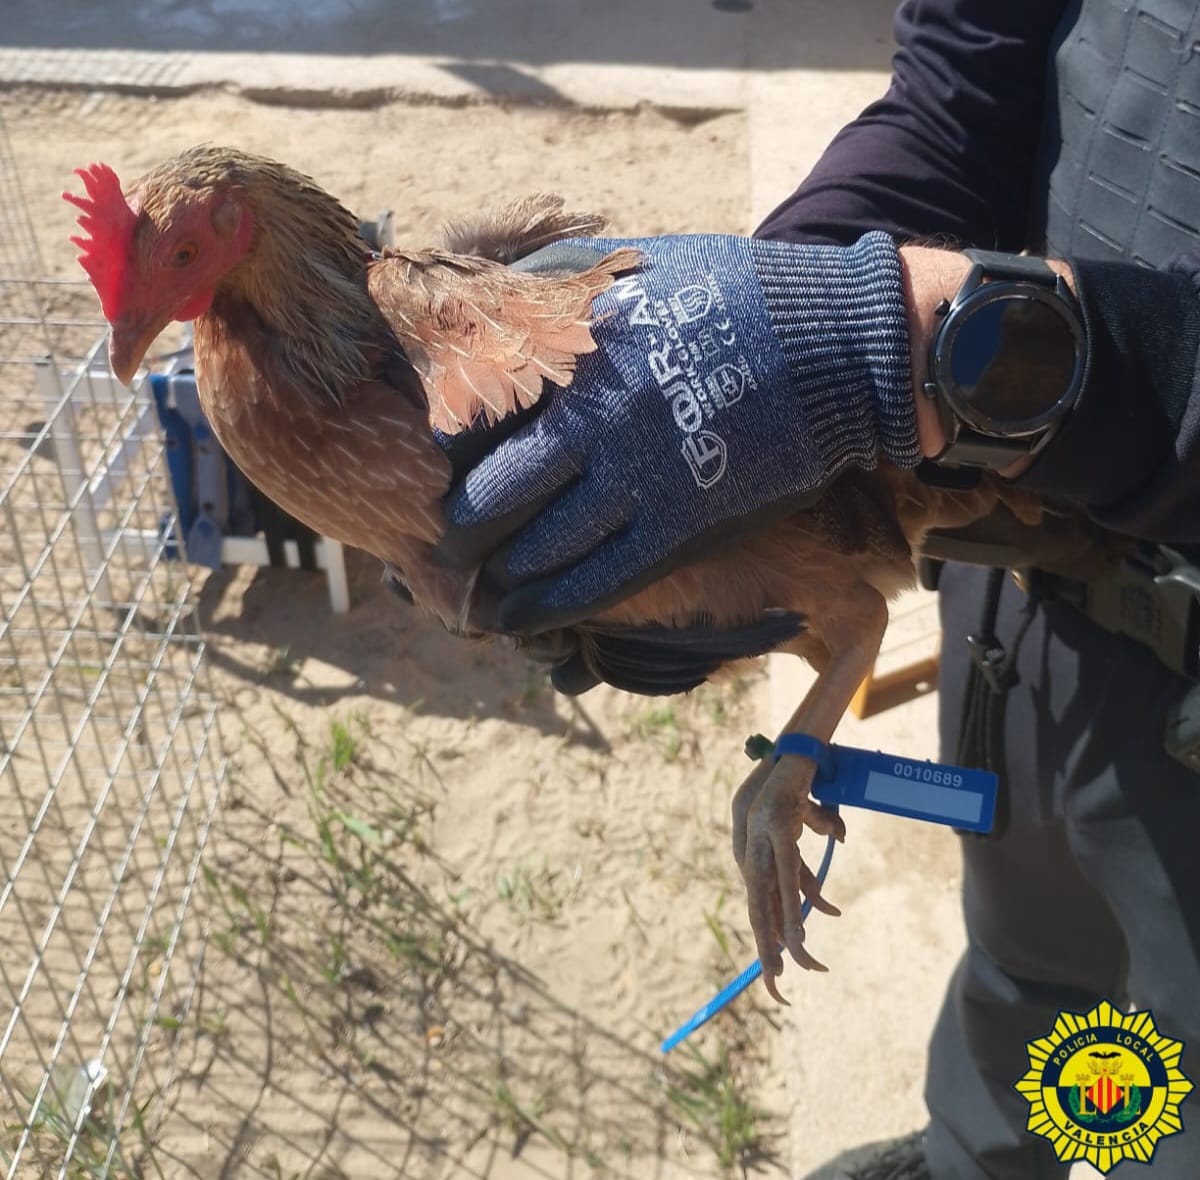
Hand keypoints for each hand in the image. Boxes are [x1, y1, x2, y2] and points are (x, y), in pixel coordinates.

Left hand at [437, 231, 918, 632]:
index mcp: (572, 355)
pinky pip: (596, 582)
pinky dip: (548, 605)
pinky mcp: (682, 528)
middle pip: (490, 498)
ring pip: (538, 550)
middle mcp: (593, 423)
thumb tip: (475, 300)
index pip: (469, 424)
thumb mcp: (627, 269)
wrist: (835, 345)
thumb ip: (545, 284)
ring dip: (500, 576)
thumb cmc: (729, 296)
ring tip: (478, 590)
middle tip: (445, 547)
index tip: (442, 471)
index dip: (445, 458)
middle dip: (458, 532)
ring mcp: (638, 481)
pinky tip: (521, 617)